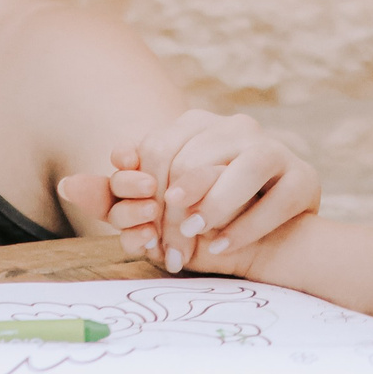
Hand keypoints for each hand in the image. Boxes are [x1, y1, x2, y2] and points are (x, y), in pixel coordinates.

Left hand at [58, 110, 318, 275]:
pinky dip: (246, 226)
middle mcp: (237, 128)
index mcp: (198, 126)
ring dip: (214, 206)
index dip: (147, 193)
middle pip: (196, 159)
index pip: (160, 150)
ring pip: (243, 168)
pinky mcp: (304, 178)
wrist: (268, 247)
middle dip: (177, 207)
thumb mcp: (154, 215)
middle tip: (170, 243)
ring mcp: (274, 150)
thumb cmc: (203, 227)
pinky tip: (223, 246)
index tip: (145, 229)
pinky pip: (276, 197)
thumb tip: (68, 185)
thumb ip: (112, 199)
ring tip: (196, 234)